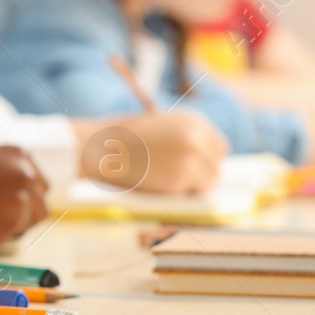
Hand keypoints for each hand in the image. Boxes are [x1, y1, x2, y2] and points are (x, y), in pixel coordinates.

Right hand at [0, 147, 48, 248]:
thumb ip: (3, 174)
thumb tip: (18, 193)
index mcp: (18, 155)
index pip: (38, 182)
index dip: (24, 195)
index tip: (8, 203)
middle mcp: (26, 173)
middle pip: (41, 203)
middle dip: (24, 214)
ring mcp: (21, 198)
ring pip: (30, 222)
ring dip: (12, 225)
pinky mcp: (12, 222)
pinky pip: (13, 235)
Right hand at [79, 111, 226, 193]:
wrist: (95, 148)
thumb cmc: (119, 138)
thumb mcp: (158, 125)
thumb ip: (183, 137)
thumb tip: (204, 159)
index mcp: (192, 120)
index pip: (219, 147)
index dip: (206, 159)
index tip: (192, 167)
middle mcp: (196, 137)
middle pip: (216, 166)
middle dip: (199, 174)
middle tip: (174, 177)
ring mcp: (190, 159)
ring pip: (206, 183)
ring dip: (189, 186)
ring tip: (162, 179)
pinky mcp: (179, 179)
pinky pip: (189, 194)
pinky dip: (176, 193)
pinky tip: (155, 183)